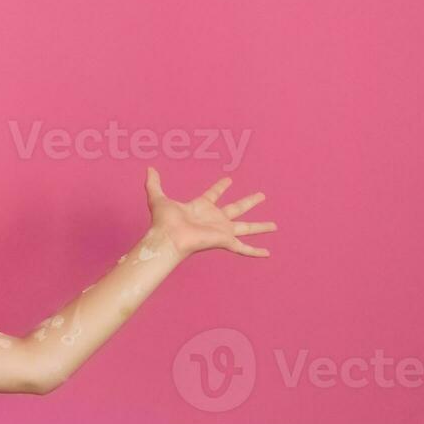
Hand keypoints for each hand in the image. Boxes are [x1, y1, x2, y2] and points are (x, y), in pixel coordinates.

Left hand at [145, 166, 275, 257]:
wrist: (168, 238)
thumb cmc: (162, 221)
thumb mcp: (157, 197)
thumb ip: (153, 183)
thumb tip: (148, 169)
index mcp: (201, 207)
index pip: (214, 194)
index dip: (221, 186)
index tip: (229, 180)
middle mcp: (214, 219)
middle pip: (237, 208)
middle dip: (250, 201)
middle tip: (262, 195)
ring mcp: (221, 230)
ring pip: (247, 227)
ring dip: (261, 226)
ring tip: (275, 225)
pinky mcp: (225, 241)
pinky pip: (243, 248)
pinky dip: (255, 252)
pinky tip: (268, 253)